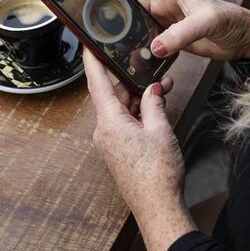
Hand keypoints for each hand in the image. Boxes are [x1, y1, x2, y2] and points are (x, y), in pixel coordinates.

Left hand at [83, 49, 194, 250]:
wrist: (158, 208)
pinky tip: (156, 103)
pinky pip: (125, 121)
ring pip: (120, 107)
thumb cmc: (158, 173)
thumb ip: (154, 104)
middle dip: (128, 76)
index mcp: (110, 123)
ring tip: (161, 83)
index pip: (97, 83)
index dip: (92, 60)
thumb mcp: (160, 130)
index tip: (88, 42)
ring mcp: (111, 141)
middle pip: (111, 93)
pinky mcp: (119, 149)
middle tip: (143, 58)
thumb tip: (153, 88)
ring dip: (138, 94)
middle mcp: (104, 131)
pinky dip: (138, 110)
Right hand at [114, 0, 249, 60]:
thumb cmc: (231, 20)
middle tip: (91, 16)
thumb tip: (155, 48)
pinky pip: (148, 40)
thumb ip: (181, 34)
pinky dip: (137, 46)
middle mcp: (164, 4)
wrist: (245, 39)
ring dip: (123, 29)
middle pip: (130, 2)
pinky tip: (128, 54)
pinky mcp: (171, 39)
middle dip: (112, 7)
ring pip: (136, 23)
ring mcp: (166, 22)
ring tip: (104, 37)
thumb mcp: (206, 22)